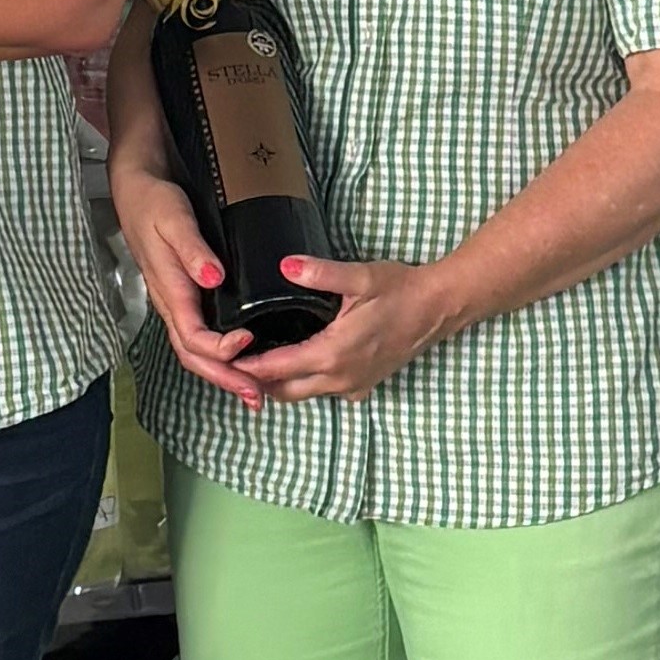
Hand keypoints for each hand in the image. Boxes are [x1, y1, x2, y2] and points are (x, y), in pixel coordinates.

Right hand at [109, 146, 261, 396]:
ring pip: (196, 350)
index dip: (219, 349)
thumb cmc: (155, 201)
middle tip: (257, 396)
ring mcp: (176, 301)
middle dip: (225, 379)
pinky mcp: (183, 294)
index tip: (248, 342)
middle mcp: (171, 302)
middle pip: (194, 355)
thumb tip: (214, 278)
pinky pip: (200, 335)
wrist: (136, 186)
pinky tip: (241, 358)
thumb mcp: (174, 219)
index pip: (192, 336)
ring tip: (253, 389)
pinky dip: (220, 354)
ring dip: (224, 373)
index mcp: (169, 289)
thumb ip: (192, 249)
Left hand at [218, 253, 456, 406]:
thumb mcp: (360, 276)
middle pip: (282, 390)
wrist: (439, 308)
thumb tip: (285, 265)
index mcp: (333, 354)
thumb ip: (320, 273)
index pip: (275, 368)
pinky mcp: (362, 386)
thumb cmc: (401, 290)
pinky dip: (300, 382)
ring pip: (301, 394)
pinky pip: (321, 391)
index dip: (245, 364)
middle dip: (254, 379)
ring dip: (276, 383)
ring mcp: (352, 386)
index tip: (220, 355)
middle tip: (228, 359)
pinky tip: (290, 360)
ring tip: (251, 360)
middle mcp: (340, 379)